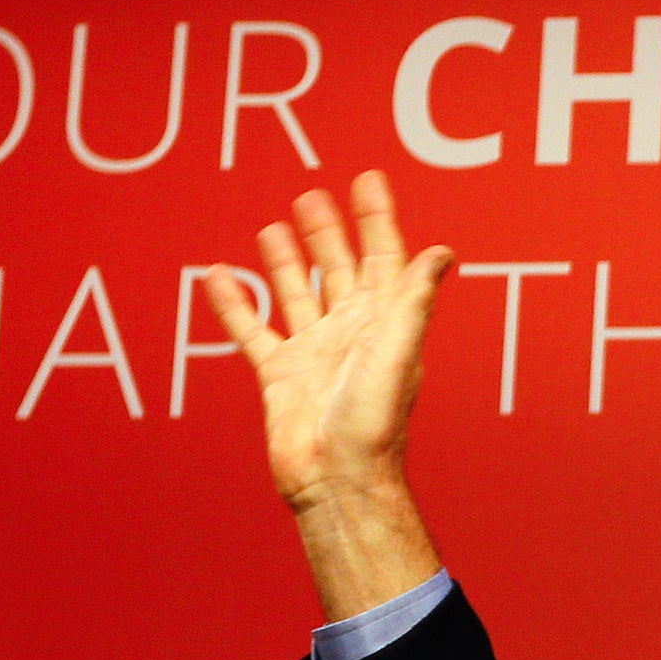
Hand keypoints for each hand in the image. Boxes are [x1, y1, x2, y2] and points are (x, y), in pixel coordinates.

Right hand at [207, 172, 450, 619]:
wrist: (337, 479)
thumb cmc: (374, 424)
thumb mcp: (398, 351)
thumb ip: (413, 299)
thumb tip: (443, 251)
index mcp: (384, 324)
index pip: (384, 258)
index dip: (377, 219)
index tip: (369, 179)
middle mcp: (350, 334)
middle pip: (339, 269)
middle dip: (330, 232)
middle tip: (313, 195)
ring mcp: (314, 353)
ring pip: (297, 294)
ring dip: (287, 261)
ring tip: (273, 227)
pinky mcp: (279, 376)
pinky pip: (252, 330)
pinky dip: (234, 304)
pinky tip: (218, 275)